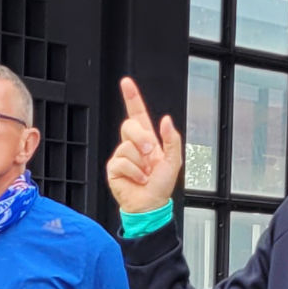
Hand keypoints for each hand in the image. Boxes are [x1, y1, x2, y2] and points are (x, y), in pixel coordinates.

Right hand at [107, 78, 184, 213]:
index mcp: (148, 140)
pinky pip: (122, 162)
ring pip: (127, 146)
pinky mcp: (113, 168)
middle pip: (129, 125)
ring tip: (145, 174)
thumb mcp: (174, 161)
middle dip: (141, 138)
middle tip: (150, 154)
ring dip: (141, 163)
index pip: (138, 114)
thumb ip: (172, 139)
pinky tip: (137, 179)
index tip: (126, 83)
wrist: (150, 205)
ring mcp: (122, 156)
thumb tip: (166, 120)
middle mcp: (133, 145)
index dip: (132, 98)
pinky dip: (134, 172)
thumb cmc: (161, 186)